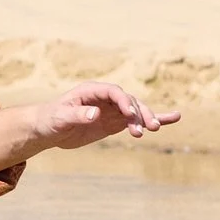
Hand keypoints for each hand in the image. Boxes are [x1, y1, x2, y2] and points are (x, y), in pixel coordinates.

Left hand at [22, 80, 178, 152]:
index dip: (123, 101)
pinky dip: (153, 119)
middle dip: (139, 112)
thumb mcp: (60, 118)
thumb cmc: (50, 119)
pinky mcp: (114, 122)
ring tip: (154, 129)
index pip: (114, 92)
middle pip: (129, 101)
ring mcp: (112, 109)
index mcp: (92, 91)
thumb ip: (77, 115)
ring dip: (146, 119)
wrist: (48, 129)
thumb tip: (96, 114)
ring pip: (136, 111)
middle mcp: (105, 98)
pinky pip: (136, 120)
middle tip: (148, 127)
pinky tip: (172, 119)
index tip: (129, 115)